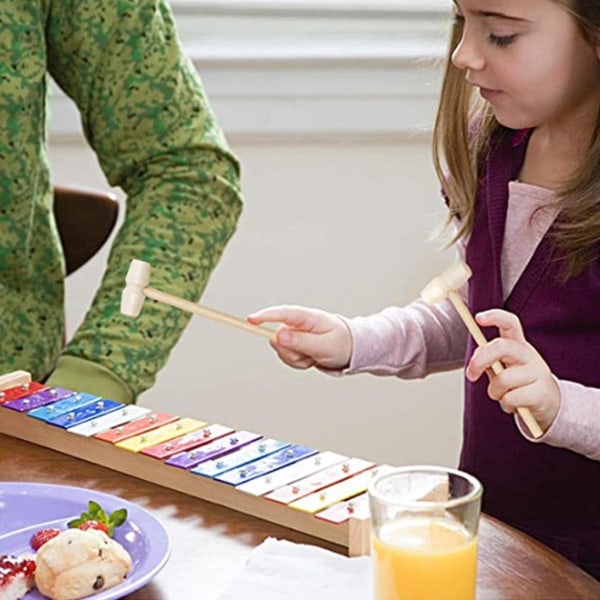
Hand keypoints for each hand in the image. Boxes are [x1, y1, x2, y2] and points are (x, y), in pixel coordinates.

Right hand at [247, 305, 351, 369]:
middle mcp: (297, 323)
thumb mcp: (323, 345)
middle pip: (278, 339)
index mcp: (307, 317)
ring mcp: (294, 333)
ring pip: (282, 351)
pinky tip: (311, 358)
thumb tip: (278, 335)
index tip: (250, 320)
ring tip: (314, 355)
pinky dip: (299, 363)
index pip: (282, 314)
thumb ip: (300, 341)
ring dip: (297, 359)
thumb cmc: (341, 343)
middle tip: (311, 356)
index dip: (265, 316)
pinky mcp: (292, 343)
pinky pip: (287, 358)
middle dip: (292, 353)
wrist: (350, 349)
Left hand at [465, 309, 559, 432]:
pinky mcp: (542, 392)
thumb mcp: (502, 368)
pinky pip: (512, 398)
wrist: (548, 404)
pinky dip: (506, 404)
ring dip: (494, 391)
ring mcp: (537, 372)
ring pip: (503, 379)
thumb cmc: (519, 383)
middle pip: (502, 347)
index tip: (478, 318)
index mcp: (518, 344)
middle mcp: (528, 354)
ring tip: (502, 395)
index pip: (510, 323)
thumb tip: (475, 359)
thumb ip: (488, 360)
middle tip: (471, 375)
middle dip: (480, 360)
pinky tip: (513, 404)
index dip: (495, 317)